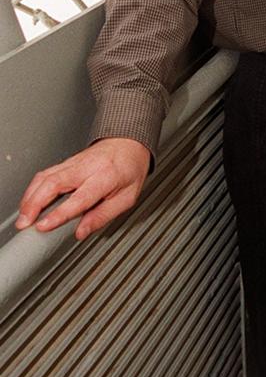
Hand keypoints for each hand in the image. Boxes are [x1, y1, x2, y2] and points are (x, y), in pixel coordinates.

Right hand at [16, 138, 151, 241]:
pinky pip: (44, 174)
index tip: (44, 226)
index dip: (59, 213)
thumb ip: (103, 216)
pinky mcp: (65, 162)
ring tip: (23, 218)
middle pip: (54, 182)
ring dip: (30, 197)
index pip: (79, 197)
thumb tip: (82, 232)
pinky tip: (28, 203)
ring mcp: (73, 162)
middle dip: (35, 204)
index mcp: (106, 176)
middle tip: (26, 223)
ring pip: (45, 177)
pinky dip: (32, 189)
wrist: (129, 144)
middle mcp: (86, 167)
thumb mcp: (127, 197)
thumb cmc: (130, 170)